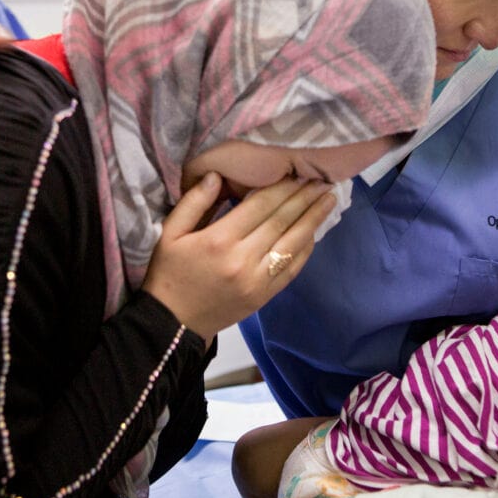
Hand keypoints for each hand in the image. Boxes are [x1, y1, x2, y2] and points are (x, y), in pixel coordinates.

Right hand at [142, 174, 334, 343]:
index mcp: (219, 239)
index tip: (298, 172)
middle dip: (304, 199)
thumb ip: (193, 202)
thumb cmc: (169, 273)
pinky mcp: (264, 296)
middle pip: (281, 221)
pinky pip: (292, 269)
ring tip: (328, 200)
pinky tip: (314, 232)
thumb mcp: (170, 233)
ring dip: (313, 220)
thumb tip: (216, 175)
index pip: (260, 206)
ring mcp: (257, 280)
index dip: (282, 187)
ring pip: (292, 244)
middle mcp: (243, 259)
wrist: (173, 324)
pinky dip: (306, 249)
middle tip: (323, 181)